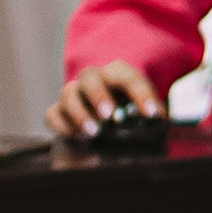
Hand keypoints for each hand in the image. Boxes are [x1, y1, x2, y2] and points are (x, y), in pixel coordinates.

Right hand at [46, 60, 160, 140]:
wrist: (111, 117)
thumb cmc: (132, 112)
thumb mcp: (148, 113)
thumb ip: (154, 118)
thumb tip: (158, 126)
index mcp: (119, 75)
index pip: (130, 78)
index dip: (141, 95)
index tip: (152, 114)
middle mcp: (93, 80)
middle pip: (90, 77)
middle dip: (98, 95)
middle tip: (109, 117)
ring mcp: (74, 94)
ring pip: (68, 94)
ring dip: (79, 113)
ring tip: (94, 133)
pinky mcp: (59, 112)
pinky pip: (53, 115)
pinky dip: (62, 126)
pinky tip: (76, 138)